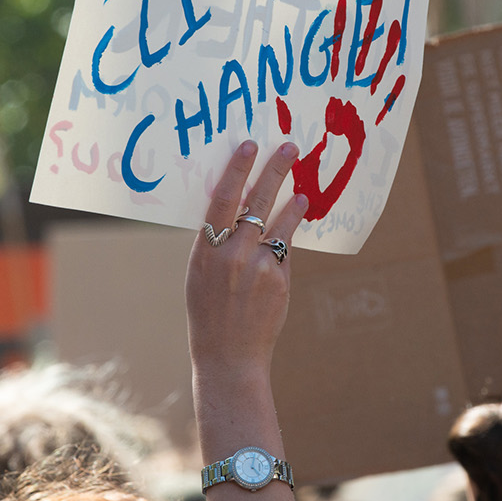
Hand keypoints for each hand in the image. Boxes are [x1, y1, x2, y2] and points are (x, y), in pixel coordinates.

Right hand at [186, 140, 308, 381]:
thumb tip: (238, 210)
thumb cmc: (209, 311)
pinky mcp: (279, 280)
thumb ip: (216, 243)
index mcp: (205, 250)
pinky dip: (289, 235)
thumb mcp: (200, 273)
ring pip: (279, 224)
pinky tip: (296, 222)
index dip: (237, 169)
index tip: (249, 146)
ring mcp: (258, 267)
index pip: (222, 199)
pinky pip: (284, 250)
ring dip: (292, 202)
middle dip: (274, 171)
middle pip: (257, 202)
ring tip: (302, 190)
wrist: (228, 354)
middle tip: (289, 148)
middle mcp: (232, 255)